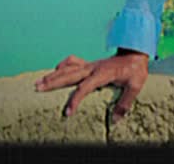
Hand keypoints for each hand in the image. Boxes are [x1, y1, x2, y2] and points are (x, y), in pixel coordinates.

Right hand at [34, 50, 149, 122]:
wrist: (136, 53)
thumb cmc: (135, 70)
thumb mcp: (135, 86)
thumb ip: (125, 103)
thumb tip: (115, 120)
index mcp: (103, 73)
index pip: (85, 87)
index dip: (75, 99)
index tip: (67, 112)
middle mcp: (93, 67)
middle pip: (69, 74)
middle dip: (53, 82)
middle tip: (37, 88)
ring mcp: (90, 64)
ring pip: (68, 68)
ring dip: (53, 74)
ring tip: (38, 81)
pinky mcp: (90, 64)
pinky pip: (73, 62)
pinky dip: (63, 65)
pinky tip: (56, 70)